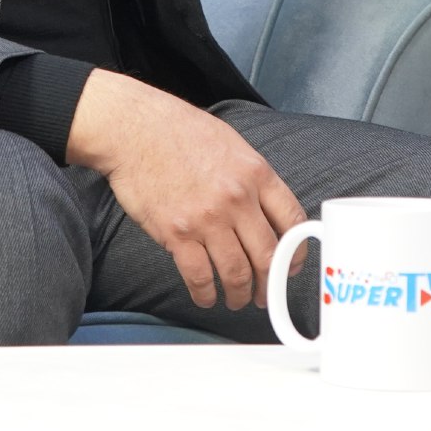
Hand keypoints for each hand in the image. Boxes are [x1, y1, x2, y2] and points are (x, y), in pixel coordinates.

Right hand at [67, 69, 307, 310]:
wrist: (135, 130)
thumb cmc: (179, 131)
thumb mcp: (232, 145)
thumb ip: (253, 178)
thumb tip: (268, 212)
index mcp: (256, 173)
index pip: (292, 220)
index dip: (296, 252)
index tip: (292, 266)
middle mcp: (237, 199)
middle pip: (268, 256)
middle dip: (269, 283)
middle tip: (264, 294)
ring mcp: (207, 219)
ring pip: (236, 273)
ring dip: (239, 295)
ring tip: (236, 300)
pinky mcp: (177, 234)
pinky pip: (199, 277)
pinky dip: (205, 294)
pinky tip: (205, 296)